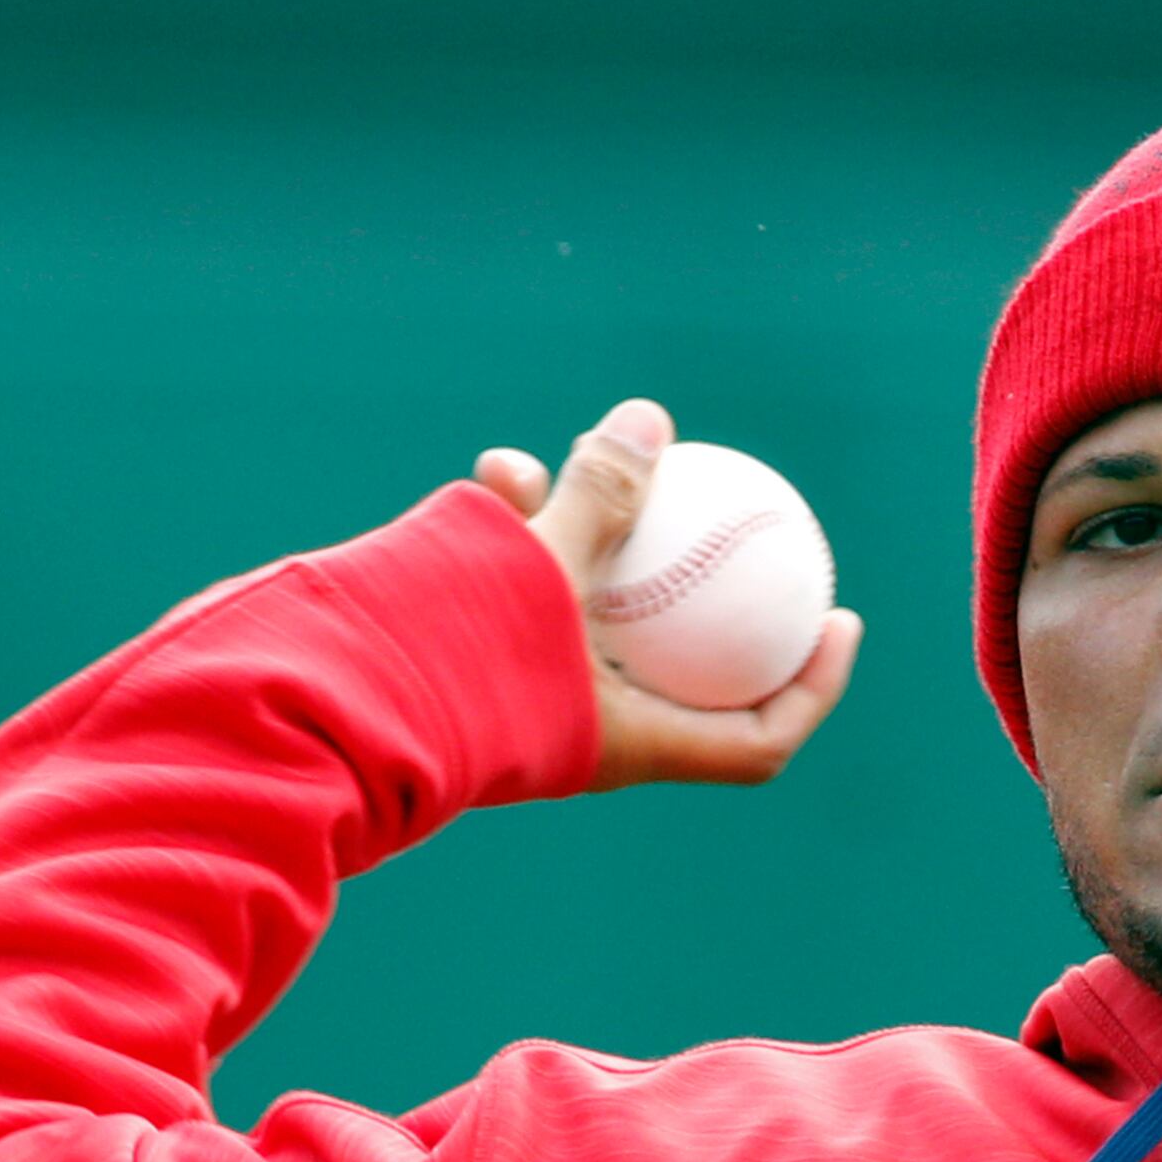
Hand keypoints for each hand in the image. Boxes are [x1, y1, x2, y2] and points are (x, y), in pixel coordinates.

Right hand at [473, 399, 864, 791]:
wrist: (323, 715)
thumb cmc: (446, 660)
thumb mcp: (537, 567)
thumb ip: (599, 496)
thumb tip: (650, 418)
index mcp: (628, 743)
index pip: (755, 738)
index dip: (812, 687)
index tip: (839, 619)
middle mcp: (586, 731)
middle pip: (679, 664)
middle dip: (698, 585)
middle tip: (731, 521)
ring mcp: (527, 702)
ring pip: (590, 614)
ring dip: (588, 535)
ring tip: (562, 461)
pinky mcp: (472, 671)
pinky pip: (523, 601)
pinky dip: (520, 542)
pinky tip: (496, 473)